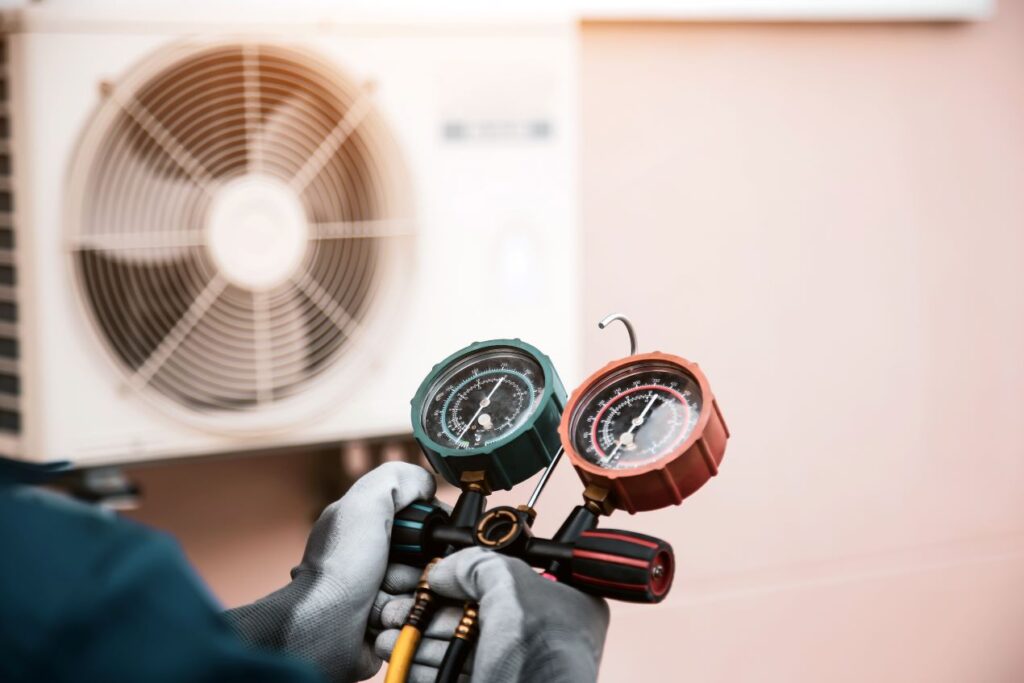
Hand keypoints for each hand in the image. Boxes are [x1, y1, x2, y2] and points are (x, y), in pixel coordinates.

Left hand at [225, 462, 436, 682]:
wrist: (320, 630)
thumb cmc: (337, 569)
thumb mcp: (365, 503)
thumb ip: (398, 479)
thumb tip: (427, 484)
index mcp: (369, 527)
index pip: (423, 523)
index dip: (428, 532)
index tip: (423, 539)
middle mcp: (377, 559)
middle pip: (430, 560)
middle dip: (417, 570)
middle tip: (388, 575)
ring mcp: (383, 594)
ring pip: (427, 593)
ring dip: (409, 599)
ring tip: (378, 602)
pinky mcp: (388, 626)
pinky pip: (417, 621)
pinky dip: (403, 621)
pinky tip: (378, 620)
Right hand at [375, 547, 609, 682]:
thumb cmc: (541, 661)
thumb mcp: (511, 589)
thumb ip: (478, 565)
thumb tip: (447, 571)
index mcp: (563, 604)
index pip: (508, 575)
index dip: (469, 573)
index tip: (438, 574)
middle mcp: (540, 635)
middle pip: (474, 611)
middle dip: (432, 610)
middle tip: (403, 606)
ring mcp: (513, 666)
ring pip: (457, 644)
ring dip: (419, 637)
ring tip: (391, 634)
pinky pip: (449, 671)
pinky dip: (422, 664)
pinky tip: (401, 657)